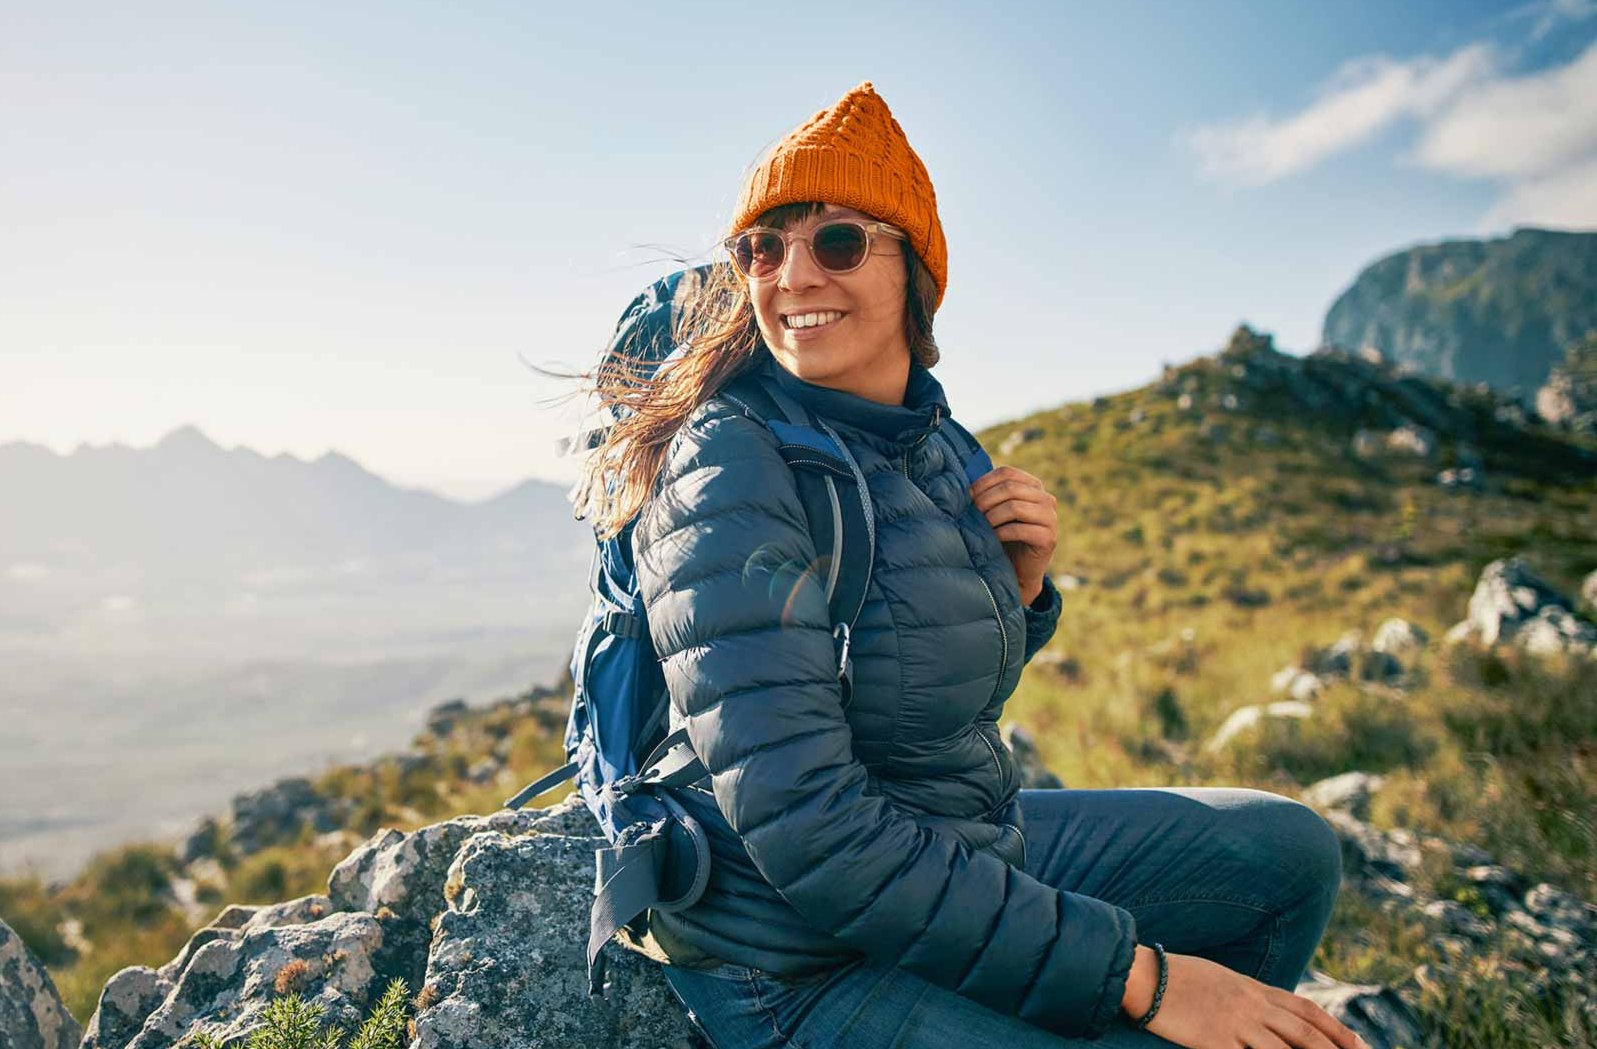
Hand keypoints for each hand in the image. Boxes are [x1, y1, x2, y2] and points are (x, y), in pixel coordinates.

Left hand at [969, 466, 1056, 604]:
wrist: (1017, 569)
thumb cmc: (1002, 536)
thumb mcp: (996, 510)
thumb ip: (988, 494)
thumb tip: (962, 484)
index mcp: (1033, 486)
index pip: (1007, 472)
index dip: (984, 482)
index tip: (968, 496)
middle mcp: (1046, 498)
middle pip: (1010, 488)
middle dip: (985, 500)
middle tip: (972, 513)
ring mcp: (1050, 518)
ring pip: (1014, 507)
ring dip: (992, 517)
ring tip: (982, 526)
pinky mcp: (1048, 538)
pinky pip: (1019, 530)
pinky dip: (1001, 533)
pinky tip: (993, 538)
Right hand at [1123, 946, 1369, 1048]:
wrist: (1145, 977)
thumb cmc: (1177, 977)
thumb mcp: (1221, 979)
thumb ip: (1246, 994)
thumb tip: (1267, 1007)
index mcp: (1253, 989)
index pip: (1305, 1009)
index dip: (1335, 1028)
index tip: (1358, 1043)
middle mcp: (1252, 1005)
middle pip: (1305, 1033)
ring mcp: (1235, 1024)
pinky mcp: (1215, 1042)